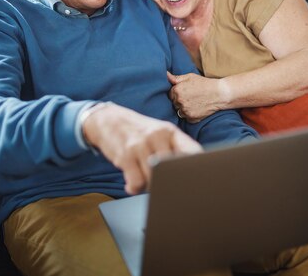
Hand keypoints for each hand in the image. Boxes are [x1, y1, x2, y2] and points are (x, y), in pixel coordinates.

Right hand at [82, 103, 201, 194]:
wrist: (107, 120)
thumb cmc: (138, 132)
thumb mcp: (159, 134)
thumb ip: (175, 149)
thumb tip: (193, 173)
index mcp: (170, 132)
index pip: (193, 152)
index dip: (199, 168)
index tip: (199, 182)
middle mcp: (157, 136)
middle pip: (174, 170)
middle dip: (170, 182)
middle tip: (165, 185)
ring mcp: (141, 145)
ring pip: (155, 179)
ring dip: (150, 186)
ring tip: (144, 179)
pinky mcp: (125, 156)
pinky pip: (137, 183)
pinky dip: (135, 188)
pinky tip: (133, 183)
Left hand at [167, 71, 228, 122]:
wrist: (219, 94)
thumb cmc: (205, 84)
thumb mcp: (190, 77)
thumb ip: (176, 78)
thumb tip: (165, 75)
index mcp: (177, 90)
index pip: (170, 94)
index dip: (178, 93)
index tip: (186, 92)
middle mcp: (179, 101)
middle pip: (174, 103)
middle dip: (180, 101)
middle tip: (192, 97)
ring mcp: (185, 110)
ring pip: (179, 111)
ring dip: (184, 109)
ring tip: (195, 103)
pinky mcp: (191, 118)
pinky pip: (186, 118)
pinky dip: (191, 115)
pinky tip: (198, 109)